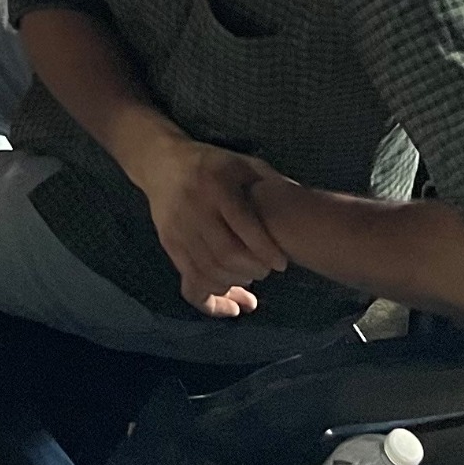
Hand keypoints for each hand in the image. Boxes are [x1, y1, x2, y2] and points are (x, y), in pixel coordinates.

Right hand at [131, 136, 288, 316]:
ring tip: (249, 279)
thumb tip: (303, 204)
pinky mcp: (169, 244)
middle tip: (265, 270)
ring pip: (209, 272)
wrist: (160, 162)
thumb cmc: (211, 164)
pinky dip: (213, 298)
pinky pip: (191, 280)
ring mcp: (178, 229)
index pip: (242, 225)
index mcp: (216, 186)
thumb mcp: (241, 162)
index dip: (265, 250)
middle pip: (226, 255)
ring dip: (235, 284)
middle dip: (253, 270)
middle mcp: (194, 208)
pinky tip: (231, 302)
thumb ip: (270, 182)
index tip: (281, 263)